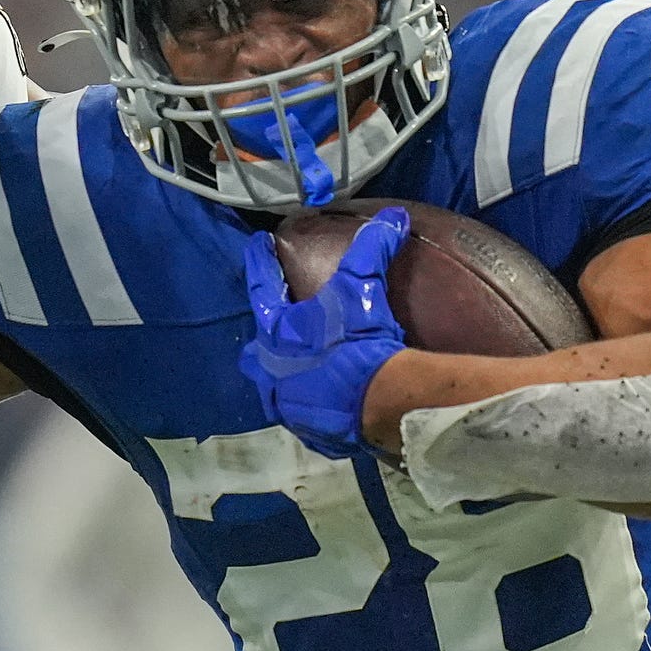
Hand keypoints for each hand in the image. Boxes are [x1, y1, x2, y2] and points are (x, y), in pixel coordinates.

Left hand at [240, 207, 408, 457]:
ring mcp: (291, 410)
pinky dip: (318, 409)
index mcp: (276, 336)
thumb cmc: (357, 341)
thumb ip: (372, 250)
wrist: (378, 403)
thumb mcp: (362, 289)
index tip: (257, 245)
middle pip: (256, 355)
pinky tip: (332, 404)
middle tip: (279, 332)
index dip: (261, 264)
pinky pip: (311, 419)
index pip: (262, 290)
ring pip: (279, 392)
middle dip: (264, 344)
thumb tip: (395, 215)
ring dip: (288, 380)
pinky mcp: (315, 435)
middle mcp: (272, 375)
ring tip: (306, 371)